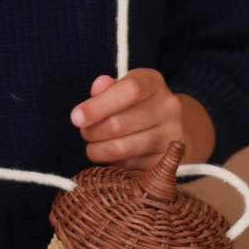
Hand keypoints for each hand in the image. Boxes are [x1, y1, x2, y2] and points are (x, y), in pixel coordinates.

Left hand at [71, 68, 197, 170]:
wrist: (172, 129)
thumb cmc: (136, 106)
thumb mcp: (122, 90)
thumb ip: (107, 89)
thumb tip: (98, 87)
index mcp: (154, 82)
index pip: (129, 90)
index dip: (98, 105)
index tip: (76, 117)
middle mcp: (169, 107)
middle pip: (119, 123)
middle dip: (92, 131)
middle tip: (85, 132)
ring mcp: (172, 136)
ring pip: (121, 148)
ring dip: (98, 150)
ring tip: (94, 146)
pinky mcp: (168, 161)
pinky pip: (129, 166)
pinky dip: (115, 163)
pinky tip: (115, 156)